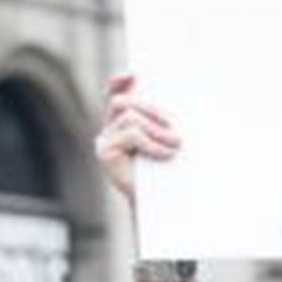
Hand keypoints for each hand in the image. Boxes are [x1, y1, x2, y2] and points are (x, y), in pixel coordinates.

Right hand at [94, 73, 181, 207]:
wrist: (165, 207)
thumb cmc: (171, 172)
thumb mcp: (171, 141)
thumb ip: (167, 121)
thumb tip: (175, 94)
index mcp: (124, 122)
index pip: (118, 93)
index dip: (122, 81)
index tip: (135, 74)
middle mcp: (110, 128)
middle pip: (126, 102)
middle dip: (154, 111)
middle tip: (176, 131)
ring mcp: (105, 140)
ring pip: (130, 117)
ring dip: (157, 129)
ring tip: (176, 145)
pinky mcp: (104, 153)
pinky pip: (130, 133)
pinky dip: (152, 142)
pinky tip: (166, 153)